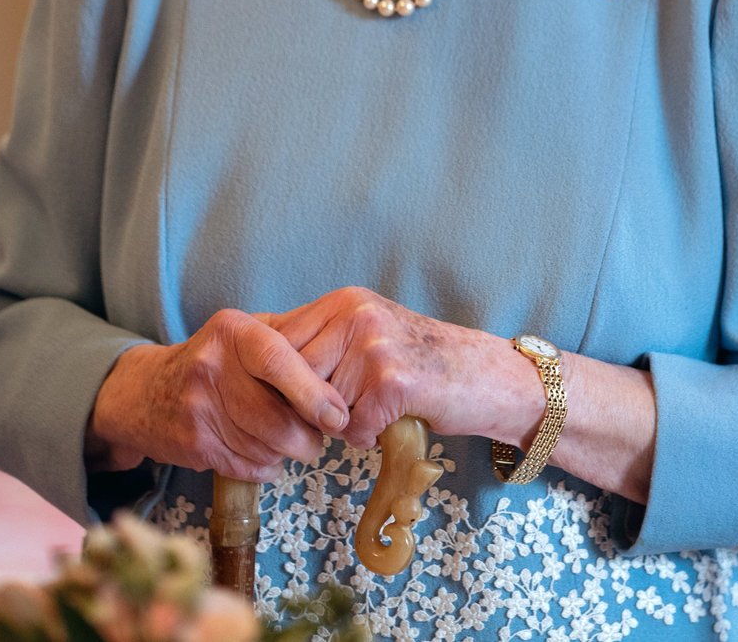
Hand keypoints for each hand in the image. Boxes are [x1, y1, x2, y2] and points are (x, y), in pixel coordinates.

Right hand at [85, 309, 349, 480]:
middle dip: (308, 436)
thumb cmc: (214, 359)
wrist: (145, 392)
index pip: (279, 360)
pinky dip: (266, 466)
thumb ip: (288, 338)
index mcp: (233, 331)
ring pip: (264, 445)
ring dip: (289, 453)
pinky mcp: (193, 443)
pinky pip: (246, 464)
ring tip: (296, 444)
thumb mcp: (243, 331)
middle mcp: (212, 365)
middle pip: (274, 415)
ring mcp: (198, 407)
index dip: (313, 393)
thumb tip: (341, 360)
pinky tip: (267, 455)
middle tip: (321, 437)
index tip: (337, 416)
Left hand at [260, 287, 542, 449]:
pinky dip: (367, 436)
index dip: (273, 379)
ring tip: (369, 410)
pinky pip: (352, 428)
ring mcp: (374, 347)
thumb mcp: (366, 333)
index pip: (278, 340)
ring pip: (320, 406)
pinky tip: (390, 420)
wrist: (480, 375)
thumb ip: (321, 342)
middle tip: (330, 416)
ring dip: (340, 422)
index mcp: (344, 302)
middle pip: (293, 375)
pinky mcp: (392, 382)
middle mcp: (355, 315)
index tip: (279, 399)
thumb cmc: (418, 361)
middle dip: (304, 406)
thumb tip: (256, 363)